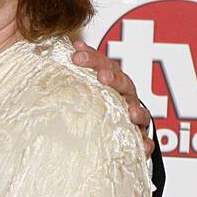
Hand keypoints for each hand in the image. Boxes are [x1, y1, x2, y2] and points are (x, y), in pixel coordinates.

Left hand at [72, 39, 153, 159]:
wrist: (116, 132)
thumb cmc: (95, 106)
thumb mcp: (82, 88)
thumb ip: (71, 71)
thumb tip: (50, 50)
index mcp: (112, 82)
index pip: (104, 65)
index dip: (92, 58)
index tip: (76, 54)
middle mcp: (126, 97)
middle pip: (123, 83)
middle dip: (114, 79)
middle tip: (102, 77)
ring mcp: (135, 118)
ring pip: (140, 112)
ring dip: (137, 111)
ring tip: (131, 112)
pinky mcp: (139, 140)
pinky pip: (145, 143)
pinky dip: (145, 144)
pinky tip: (143, 146)